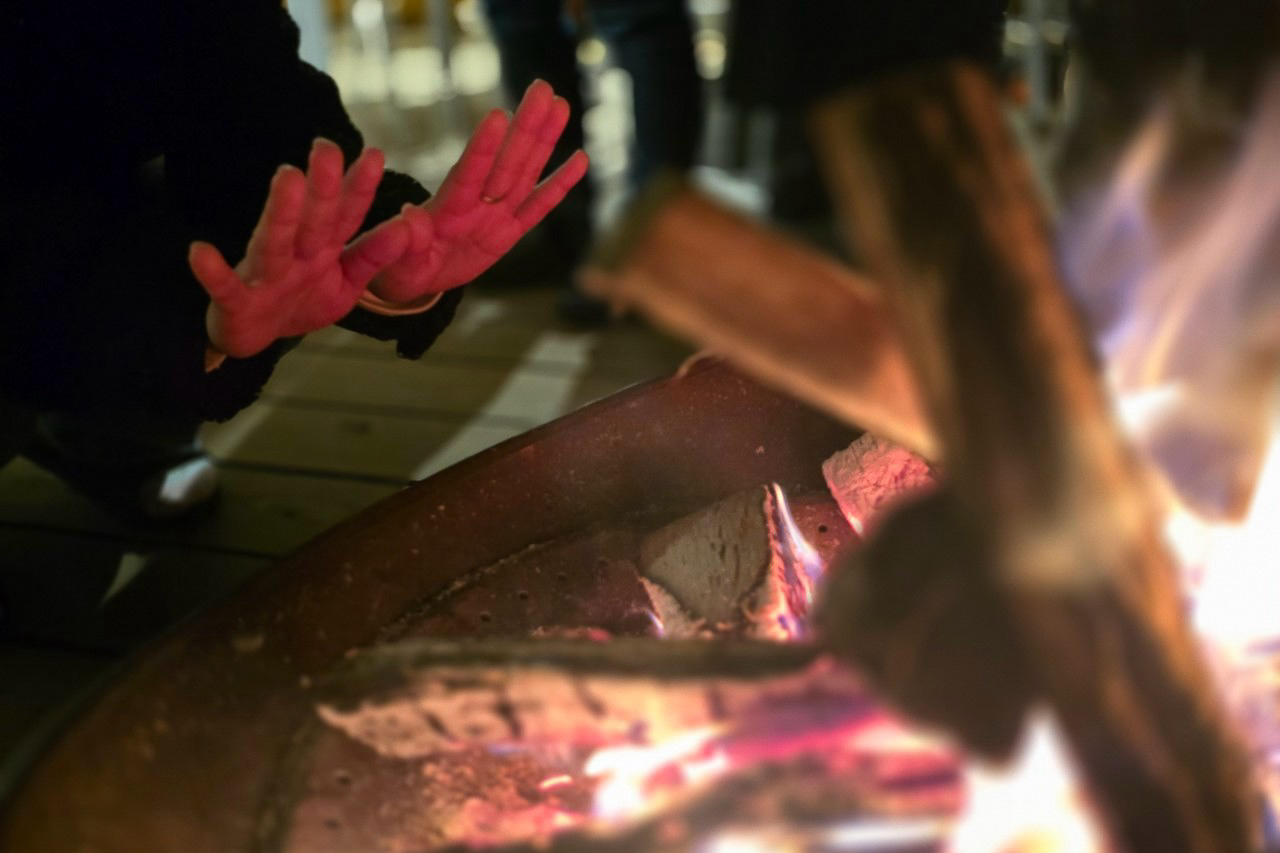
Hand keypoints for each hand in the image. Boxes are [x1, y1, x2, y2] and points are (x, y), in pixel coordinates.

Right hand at [189, 141, 408, 357]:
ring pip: (274, 243)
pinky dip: (212, 272)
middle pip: (313, 221)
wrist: (254, 337)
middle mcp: (294, 255)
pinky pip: (224, 287)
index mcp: (323, 249)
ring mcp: (264, 275)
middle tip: (329, 147)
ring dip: (281, 213)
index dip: (359, 188)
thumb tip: (408, 227)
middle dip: (323, 188)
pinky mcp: (235, 302)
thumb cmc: (303, 300)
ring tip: (288, 177)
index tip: (376, 155)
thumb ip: (373, 256)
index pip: (345, 215)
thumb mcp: (347, 282)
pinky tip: (199, 251)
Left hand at [368, 80, 589, 303]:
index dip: (483, 148)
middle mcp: (476, 204)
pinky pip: (538, 207)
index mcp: (447, 211)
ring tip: (560, 104)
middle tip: (542, 88)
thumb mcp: (396, 261)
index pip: (468, 175)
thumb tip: (410, 215)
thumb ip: (406, 239)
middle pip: (506, 163)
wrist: (413, 275)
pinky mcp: (510, 231)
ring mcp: (496, 215)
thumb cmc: (398, 267)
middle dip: (525, 127)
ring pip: (525, 173)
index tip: (497, 116)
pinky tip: (579, 160)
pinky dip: (559, 186)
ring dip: (544, 140)